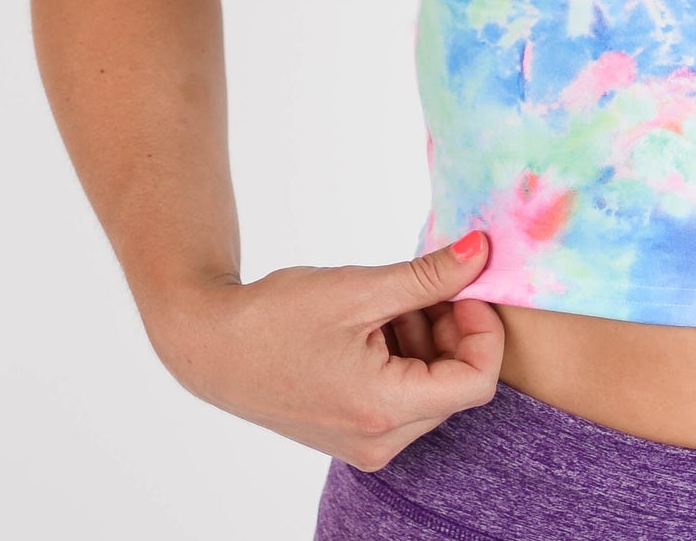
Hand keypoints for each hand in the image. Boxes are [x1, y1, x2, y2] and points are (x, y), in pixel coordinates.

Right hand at [148, 231, 504, 470]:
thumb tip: (483, 253)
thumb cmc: (277, 318)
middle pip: (455, 384)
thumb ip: (430, 276)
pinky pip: (404, 396)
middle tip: (424, 285)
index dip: (483, 328)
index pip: (476, 381)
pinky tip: (373, 323)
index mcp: (384, 409)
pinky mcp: (353, 433)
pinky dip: (404, 354)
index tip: (465, 287)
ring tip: (389, 301)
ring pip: (431, 388)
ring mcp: (365, 442)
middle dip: (451, 328)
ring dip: (427, 337)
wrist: (211, 347)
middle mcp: (380, 441)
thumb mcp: (362, 288)